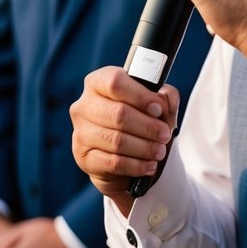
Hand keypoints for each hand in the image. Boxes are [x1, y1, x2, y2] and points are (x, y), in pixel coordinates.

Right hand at [70, 71, 178, 215]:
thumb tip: (164, 97)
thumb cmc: (139, 121)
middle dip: (148, 126)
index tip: (158, 109)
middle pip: (118, 113)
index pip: (115, 82)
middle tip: (165, 134)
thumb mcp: (156, 104)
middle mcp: (84, 106)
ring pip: (116, 140)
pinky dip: (136, 165)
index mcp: (97, 83)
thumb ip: (165, 97)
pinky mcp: (84, 158)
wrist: (123, 155)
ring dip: (145, 147)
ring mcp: (81, 133)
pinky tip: (149, 165)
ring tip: (160, 151)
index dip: (140, 96)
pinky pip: (113, 162)